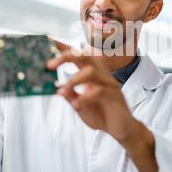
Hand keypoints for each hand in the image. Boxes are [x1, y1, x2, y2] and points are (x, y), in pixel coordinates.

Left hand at [47, 45, 158, 171]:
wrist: (121, 129)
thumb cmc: (101, 114)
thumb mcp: (80, 105)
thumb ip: (70, 95)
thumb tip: (55, 88)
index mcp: (93, 75)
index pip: (79, 57)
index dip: (65, 48)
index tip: (50, 42)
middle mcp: (102, 75)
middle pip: (86, 57)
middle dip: (67, 57)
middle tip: (50, 65)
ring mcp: (110, 84)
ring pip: (92, 71)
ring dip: (74, 79)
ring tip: (62, 91)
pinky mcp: (115, 96)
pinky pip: (99, 91)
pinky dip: (85, 97)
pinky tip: (77, 104)